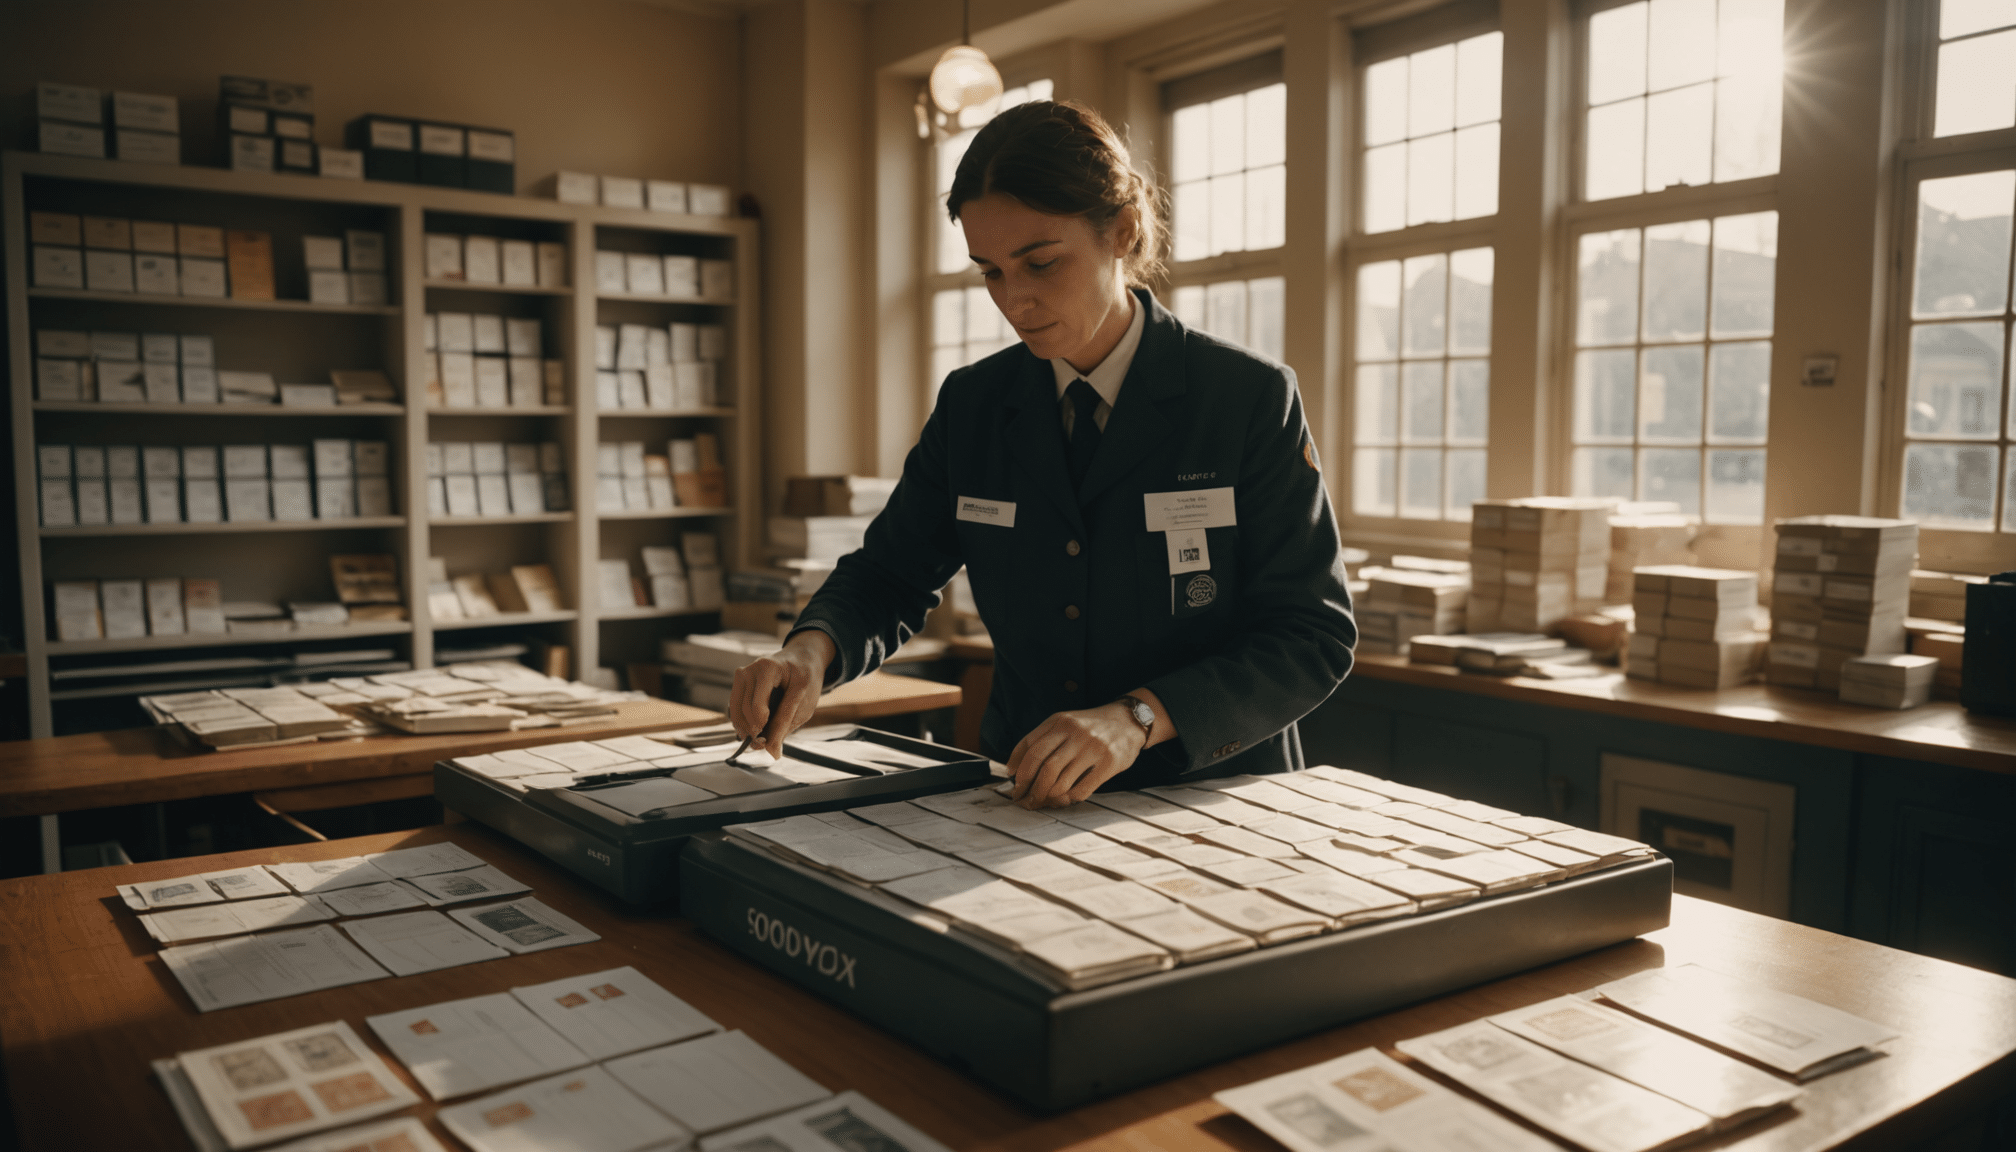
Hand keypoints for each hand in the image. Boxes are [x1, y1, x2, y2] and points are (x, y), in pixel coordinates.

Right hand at [729, 630, 835, 752]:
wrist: (801, 659)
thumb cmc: (805, 681)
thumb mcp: (804, 704)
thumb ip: (785, 726)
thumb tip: (771, 752)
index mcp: (772, 669)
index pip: (762, 708)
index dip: (765, 730)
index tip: (768, 746)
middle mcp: (753, 668)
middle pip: (747, 710)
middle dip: (755, 731)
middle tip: (765, 744)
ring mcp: (744, 673)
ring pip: (737, 710)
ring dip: (746, 728)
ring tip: (759, 739)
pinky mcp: (739, 680)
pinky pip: (735, 706)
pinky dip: (742, 721)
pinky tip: (754, 728)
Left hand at [1007, 702, 1148, 808]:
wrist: (1128, 720)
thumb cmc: (1090, 727)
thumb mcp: (1063, 723)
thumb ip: (1039, 740)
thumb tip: (1012, 769)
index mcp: (1059, 721)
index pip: (1031, 749)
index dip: (1019, 772)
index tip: (1015, 787)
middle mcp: (1075, 732)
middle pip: (1044, 768)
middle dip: (1031, 790)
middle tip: (1026, 802)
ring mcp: (1093, 747)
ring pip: (1061, 782)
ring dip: (1049, 798)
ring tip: (1045, 803)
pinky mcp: (1109, 762)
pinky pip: (1082, 789)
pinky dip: (1069, 799)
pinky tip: (1066, 799)